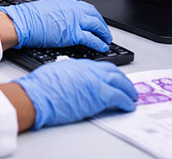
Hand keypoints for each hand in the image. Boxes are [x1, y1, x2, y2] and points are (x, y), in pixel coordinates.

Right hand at [0, 0, 111, 51]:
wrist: (24, 22)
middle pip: (94, 15)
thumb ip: (59, 13)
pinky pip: (91, 38)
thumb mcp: (48, 9)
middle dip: (102, 24)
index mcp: (66, 3)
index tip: (97, 21)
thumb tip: (63, 21)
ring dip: (103, 33)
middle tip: (105, 31)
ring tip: (107, 40)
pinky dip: (99, 43)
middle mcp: (73, 9)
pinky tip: (102, 47)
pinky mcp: (73, 33)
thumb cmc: (29, 18)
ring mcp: (74, 21)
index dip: (94, 16)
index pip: (86, 8)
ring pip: (96, 25)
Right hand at [15, 59, 137, 128]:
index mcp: (80, 64)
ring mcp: (96, 81)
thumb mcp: (56, 72)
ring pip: (120, 82)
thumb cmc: (41, 87)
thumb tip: (70, 78)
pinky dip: (127, 102)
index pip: (101, 66)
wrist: (38, 95)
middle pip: (114, 72)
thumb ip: (67, 73)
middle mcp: (90, 70)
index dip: (110, 73)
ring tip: (132, 96)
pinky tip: (129, 106)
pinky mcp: (100, 95)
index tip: (114, 78)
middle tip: (128, 87)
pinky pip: (120, 97)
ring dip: (129, 90)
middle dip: (123, 79)